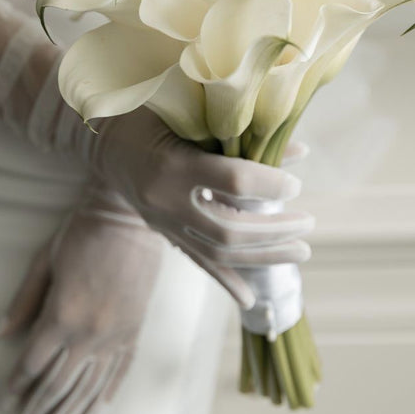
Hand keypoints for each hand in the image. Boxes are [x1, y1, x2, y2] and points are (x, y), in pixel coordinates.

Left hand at [0, 190, 162, 413]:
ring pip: (88, 384)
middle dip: (39, 407)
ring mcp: (115, 334)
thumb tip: (0, 334)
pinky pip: (120, 371)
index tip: (7, 398)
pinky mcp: (135, 330)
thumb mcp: (46, 262)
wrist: (130, 218)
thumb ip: (25, 301)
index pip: (34, 361)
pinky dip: (106, 395)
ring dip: (68, 412)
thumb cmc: (82, 233)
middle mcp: (89, 332)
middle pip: (59, 381)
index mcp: (62, 314)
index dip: (18, 382)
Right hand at [91, 107, 312, 308]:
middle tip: (308, 224)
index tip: (296, 185)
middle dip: (275, 231)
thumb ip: (241, 134)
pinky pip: (197, 262)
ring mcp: (163, 222)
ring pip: (218, 253)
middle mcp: (166, 200)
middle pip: (229, 229)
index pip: (234, 181)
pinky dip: (226, 281)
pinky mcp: (163, 233)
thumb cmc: (153, 114)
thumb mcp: (193, 114)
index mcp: (174, 163)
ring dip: (264, 256)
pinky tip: (250, 299)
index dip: (271, 184)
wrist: (105, 140)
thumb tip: (301, 151)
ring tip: (300, 252)